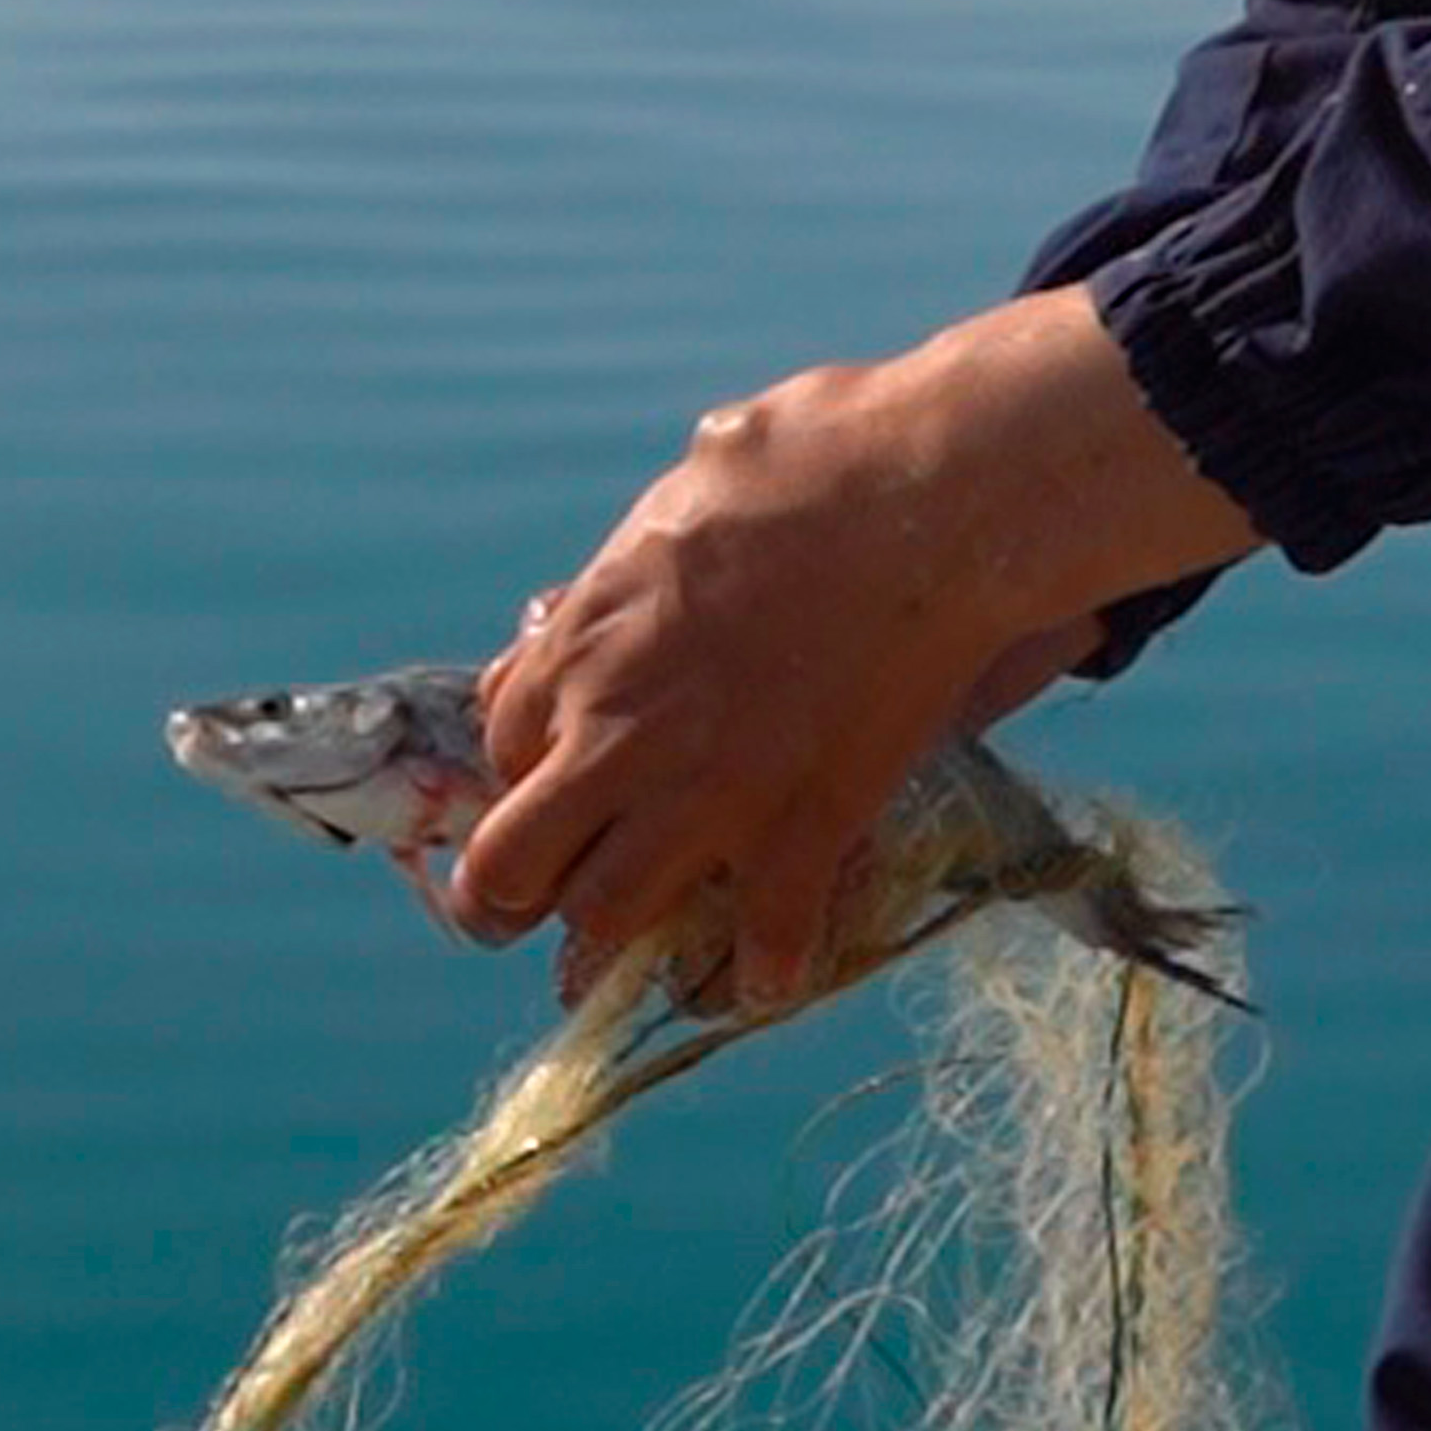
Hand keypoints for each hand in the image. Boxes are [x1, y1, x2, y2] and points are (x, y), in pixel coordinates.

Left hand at [452, 285, 1255, 1012]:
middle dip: (516, 895)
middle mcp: (618, 735)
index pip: (503, 749)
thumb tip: (610, 583)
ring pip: (607, 922)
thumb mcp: (680, 485)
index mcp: (580, 644)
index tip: (571, 776)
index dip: (535, 770)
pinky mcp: (801, 828)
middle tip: (548, 900)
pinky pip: (764, 945)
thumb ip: (632, 562)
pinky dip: (763, 971)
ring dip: (618, 943)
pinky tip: (767, 971)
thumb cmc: (811, 459)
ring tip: (644, 949)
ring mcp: (708, 794)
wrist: (927, 497)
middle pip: (511, 868)